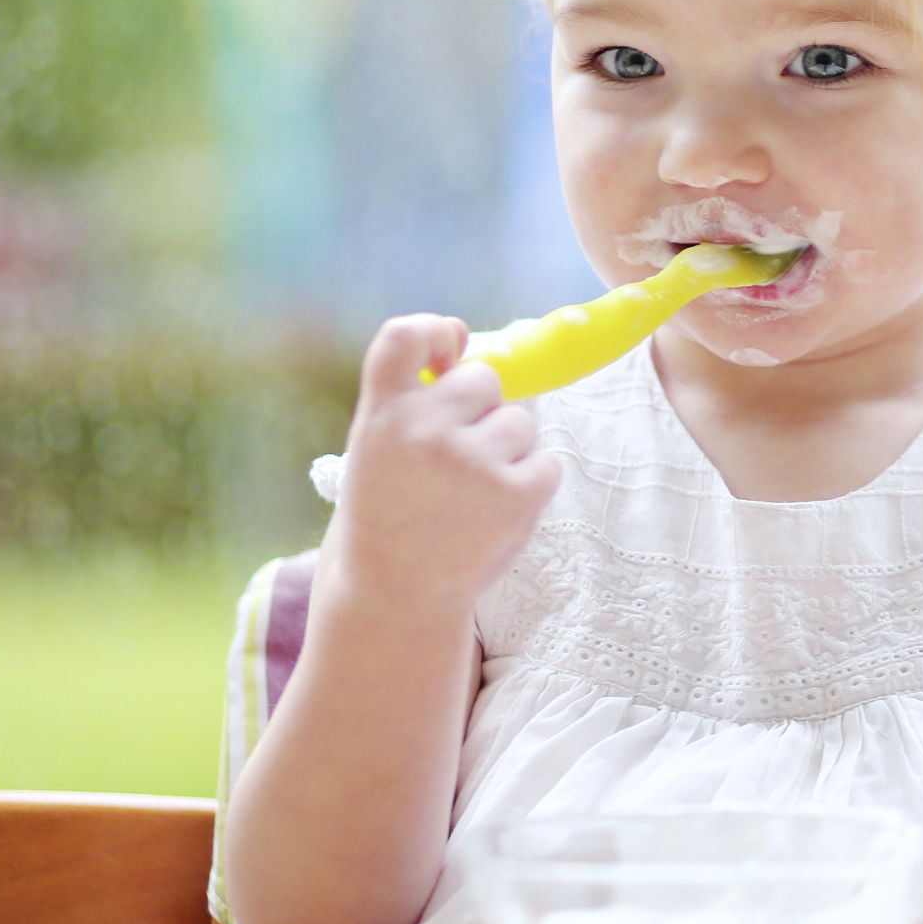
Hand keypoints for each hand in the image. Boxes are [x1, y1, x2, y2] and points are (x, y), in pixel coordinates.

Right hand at [326, 314, 561, 614]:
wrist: (397, 593)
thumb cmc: (390, 512)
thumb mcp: (376, 448)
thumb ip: (412, 397)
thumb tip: (468, 342)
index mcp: (383, 413)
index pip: (403, 337)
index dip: (434, 330)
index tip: (451, 344)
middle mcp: (425, 429)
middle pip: (483, 379)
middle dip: (479, 409)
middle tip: (454, 458)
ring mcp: (472, 461)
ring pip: (520, 421)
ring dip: (507, 449)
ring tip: (471, 493)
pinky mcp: (517, 492)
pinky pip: (546, 461)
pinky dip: (531, 483)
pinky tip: (496, 510)